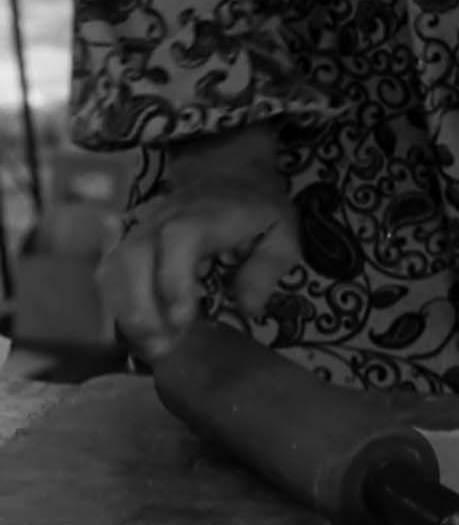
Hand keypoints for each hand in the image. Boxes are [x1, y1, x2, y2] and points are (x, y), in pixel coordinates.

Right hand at [97, 125, 302, 362]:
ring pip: (114, 267)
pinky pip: (109, 274)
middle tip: (163, 349)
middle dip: (141, 309)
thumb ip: (268, 268)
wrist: (231, 175)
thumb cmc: (258, 211)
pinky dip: (117, 307)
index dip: (174, 280)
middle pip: (133, 256)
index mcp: (207, 213)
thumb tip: (247, 306)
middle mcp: (165, 218)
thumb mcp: (283, 234)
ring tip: (150, 348)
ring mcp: (142, 229)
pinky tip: (138, 334)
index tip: (183, 321)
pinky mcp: (130, 242)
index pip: (179, 238)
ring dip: (126, 312)